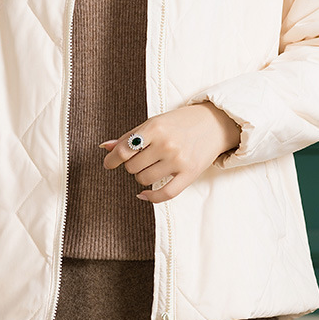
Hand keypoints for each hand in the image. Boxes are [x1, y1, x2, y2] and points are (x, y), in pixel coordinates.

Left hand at [100, 101, 240, 203]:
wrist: (213, 123)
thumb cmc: (179, 122)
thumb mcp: (154, 123)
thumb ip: (129, 136)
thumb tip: (104, 147)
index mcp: (156, 127)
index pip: (124, 150)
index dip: (112, 159)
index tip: (108, 163)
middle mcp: (167, 144)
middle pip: (132, 167)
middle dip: (132, 165)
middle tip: (141, 158)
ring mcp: (178, 160)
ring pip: (144, 180)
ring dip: (142, 176)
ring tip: (150, 166)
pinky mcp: (189, 174)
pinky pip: (164, 194)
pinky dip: (150, 197)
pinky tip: (144, 194)